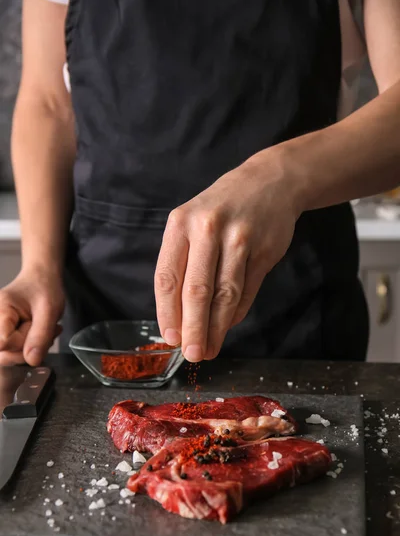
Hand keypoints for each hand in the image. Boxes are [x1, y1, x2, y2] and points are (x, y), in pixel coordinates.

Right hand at [0, 268, 63, 365]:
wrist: (41, 279)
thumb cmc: (44, 288)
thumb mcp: (50, 310)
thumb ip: (40, 335)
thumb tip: (32, 360)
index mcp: (0, 310)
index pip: (4, 343)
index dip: (23, 343)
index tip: (36, 327)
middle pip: (3, 353)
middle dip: (29, 348)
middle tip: (46, 330)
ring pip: (8, 355)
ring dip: (32, 348)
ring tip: (45, 330)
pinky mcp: (2, 335)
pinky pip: (12, 352)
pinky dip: (29, 347)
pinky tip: (38, 333)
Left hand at [155, 150, 299, 361]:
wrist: (270, 182)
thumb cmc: (221, 210)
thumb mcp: (192, 224)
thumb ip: (184, 265)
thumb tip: (180, 318)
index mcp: (180, 224)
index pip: (167, 276)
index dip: (167, 312)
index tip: (170, 338)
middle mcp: (207, 229)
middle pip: (197, 290)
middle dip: (193, 328)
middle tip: (192, 354)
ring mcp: (239, 238)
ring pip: (225, 294)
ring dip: (217, 328)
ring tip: (210, 349)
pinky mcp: (264, 249)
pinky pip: (247, 290)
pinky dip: (236, 313)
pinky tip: (228, 325)